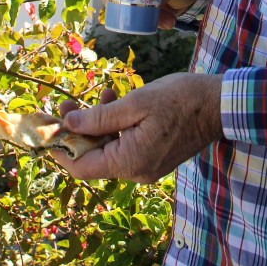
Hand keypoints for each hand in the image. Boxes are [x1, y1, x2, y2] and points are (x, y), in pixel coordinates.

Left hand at [54, 72, 223, 182]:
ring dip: (98, 125)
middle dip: (78, 131)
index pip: (82, 167)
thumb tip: (69, 124)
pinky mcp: (155, 157)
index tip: (46, 129)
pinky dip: (116, 127)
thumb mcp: (136, 103)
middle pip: (94, 158)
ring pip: (109, 150)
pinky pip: (125, 146)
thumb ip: (100, 117)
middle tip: (66, 103)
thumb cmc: (181, 99)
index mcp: (130, 162)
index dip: (60, 149)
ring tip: (99, 94)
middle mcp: (136, 172)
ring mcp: (147, 166)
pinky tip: (116, 100)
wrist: (220, 105)